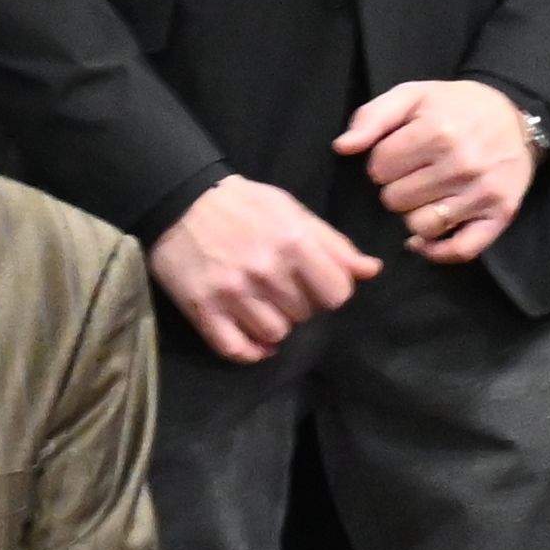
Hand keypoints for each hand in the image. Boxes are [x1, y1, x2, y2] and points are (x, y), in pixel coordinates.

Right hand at [148, 173, 370, 366]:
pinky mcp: (203, 309)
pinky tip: (253, 339)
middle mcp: (266, 270)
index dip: (330, 291)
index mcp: (293, 242)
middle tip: (281, 287)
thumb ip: (333, 243)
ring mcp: (233, 293)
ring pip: (275, 334)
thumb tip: (371, 270)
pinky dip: (251, 351)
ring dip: (274, 324)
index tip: (315, 283)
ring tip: (263, 305)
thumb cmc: (243, 204)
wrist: (178, 198)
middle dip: (300, 303)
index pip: (337, 294)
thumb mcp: (292, 211)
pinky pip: (237, 350)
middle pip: (306, 315)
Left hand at [337, 79, 536, 265]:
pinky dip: (437, 251)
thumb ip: (373, 117)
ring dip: (414, 215)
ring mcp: (482, 192)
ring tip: (425, 196)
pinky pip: (460, 250)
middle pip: (395, 200)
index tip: (398, 154)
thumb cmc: (455, 107)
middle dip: (397, 188)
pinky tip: (425, 238)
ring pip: (420, 227)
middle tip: (414, 175)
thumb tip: (342, 147)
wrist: (514, 117)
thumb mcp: (413, 95)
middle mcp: (462, 163)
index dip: (382, 162)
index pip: (379, 168)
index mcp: (437, 130)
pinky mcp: (500, 214)